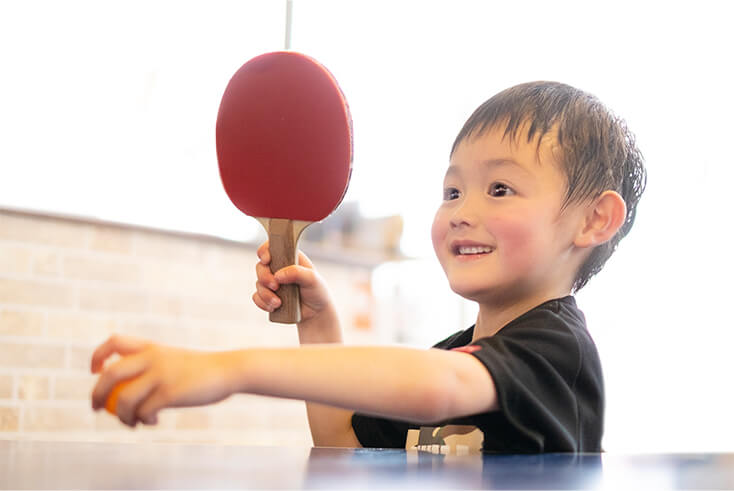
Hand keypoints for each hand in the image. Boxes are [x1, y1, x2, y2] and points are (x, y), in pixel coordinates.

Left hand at [90, 335, 234, 426]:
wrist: (228, 371)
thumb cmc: (201, 370)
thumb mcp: (174, 360)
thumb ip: (152, 367)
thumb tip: (127, 386)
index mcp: (152, 347)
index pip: (114, 342)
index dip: (98, 356)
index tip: (95, 371)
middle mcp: (152, 358)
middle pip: (110, 374)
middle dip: (97, 394)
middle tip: (96, 408)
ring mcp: (161, 375)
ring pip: (124, 399)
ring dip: (122, 416)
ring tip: (132, 423)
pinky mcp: (170, 393)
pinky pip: (144, 412)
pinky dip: (144, 421)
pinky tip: (154, 422)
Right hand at [252, 242, 334, 322]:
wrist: (317, 313)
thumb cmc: (317, 292)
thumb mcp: (313, 279)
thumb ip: (297, 273)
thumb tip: (278, 275)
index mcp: (289, 258)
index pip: (271, 248)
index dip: (264, 251)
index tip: (267, 260)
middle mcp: (279, 269)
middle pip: (260, 266)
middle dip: (264, 277)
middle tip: (275, 286)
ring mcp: (273, 283)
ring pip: (258, 283)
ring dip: (265, 294)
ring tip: (278, 302)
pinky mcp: (269, 297)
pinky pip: (257, 297)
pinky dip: (262, 303)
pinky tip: (273, 307)